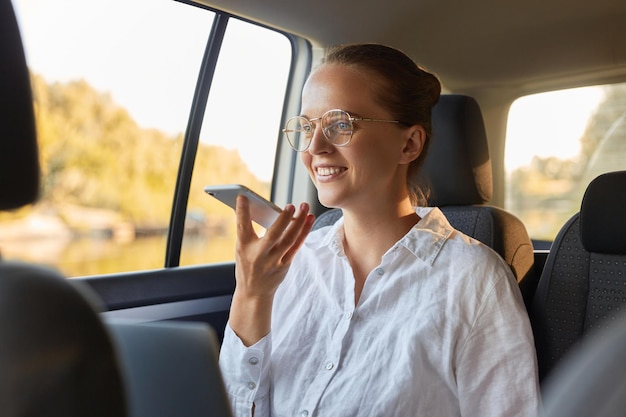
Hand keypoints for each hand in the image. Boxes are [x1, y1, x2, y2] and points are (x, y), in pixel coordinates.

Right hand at [229, 195, 314, 344]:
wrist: (254, 293)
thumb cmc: (247, 264)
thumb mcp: (241, 248)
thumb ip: (246, 229)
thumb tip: (248, 204)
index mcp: (243, 248)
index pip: (242, 227)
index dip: (241, 212)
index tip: (243, 196)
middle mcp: (259, 256)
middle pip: (273, 236)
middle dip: (283, 220)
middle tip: (291, 205)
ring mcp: (273, 262)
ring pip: (289, 240)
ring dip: (299, 222)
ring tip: (304, 206)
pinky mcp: (285, 265)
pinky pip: (296, 246)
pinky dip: (304, 231)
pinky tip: (309, 219)